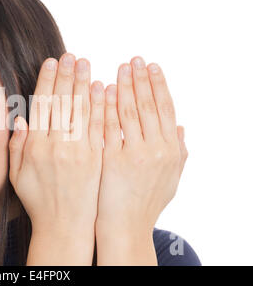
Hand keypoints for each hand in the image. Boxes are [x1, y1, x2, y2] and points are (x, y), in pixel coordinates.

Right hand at [8, 53, 104, 264]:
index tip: (50, 62)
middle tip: (70, 55)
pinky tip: (101, 88)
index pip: (42, 106)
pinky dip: (100, 106)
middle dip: (65, 75)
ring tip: (84, 63)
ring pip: (80, 110)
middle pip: (61, 103)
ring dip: (82, 84)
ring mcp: (77, 151)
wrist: (65, 226)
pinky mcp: (95, 158)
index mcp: (34, 147)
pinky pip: (98, 127)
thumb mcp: (17, 175)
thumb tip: (21, 118)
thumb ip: (17, 145)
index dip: (46, 81)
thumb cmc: (39, 200)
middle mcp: (55, 146)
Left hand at [97, 56, 187, 234]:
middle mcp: (156, 150)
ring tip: (119, 67)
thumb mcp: (170, 179)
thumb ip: (179, 154)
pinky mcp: (112, 161)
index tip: (151, 65)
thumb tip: (182, 129)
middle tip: (134, 58)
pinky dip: (107, 106)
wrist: (125, 227)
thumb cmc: (146, 203)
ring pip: (130, 112)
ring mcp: (134, 155)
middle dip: (141, 79)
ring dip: (125, 86)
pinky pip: (109, 127)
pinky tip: (103, 89)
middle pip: (149, 105)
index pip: (165, 109)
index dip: (158, 85)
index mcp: (171, 150)